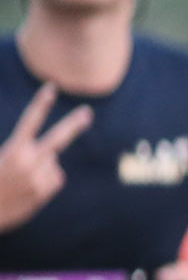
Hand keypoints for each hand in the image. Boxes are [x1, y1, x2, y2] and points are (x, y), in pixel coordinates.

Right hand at [0, 83, 90, 232]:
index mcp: (12, 151)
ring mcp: (38, 178)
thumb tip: (55, 159)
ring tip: (20, 180)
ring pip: (52, 163)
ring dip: (42, 167)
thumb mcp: (1, 160)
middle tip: (87, 113)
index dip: (41, 104)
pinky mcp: (45, 191)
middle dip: (72, 125)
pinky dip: (46, 181)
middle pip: (56, 139)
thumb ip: (23, 154)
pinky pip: (55, 178)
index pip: (29, 122)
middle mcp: (27, 163)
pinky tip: (29, 189)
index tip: (51, 88)